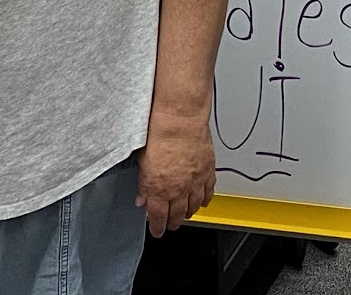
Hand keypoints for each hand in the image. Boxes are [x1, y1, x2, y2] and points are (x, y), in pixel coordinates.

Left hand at [135, 108, 215, 236]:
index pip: (158, 218)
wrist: (180, 120)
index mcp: (159, 189)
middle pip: (178, 215)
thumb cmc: (160, 134)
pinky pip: (208, 191)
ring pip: (194, 206)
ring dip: (189, 212)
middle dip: (173, 222)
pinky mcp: (207, 171)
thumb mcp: (142, 162)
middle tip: (171, 224)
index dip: (157, 228)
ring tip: (186, 214)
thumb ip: (143, 184)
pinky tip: (203, 201)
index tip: (157, 230)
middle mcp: (178, 189)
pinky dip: (206, 199)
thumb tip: (142, 198)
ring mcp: (195, 181)